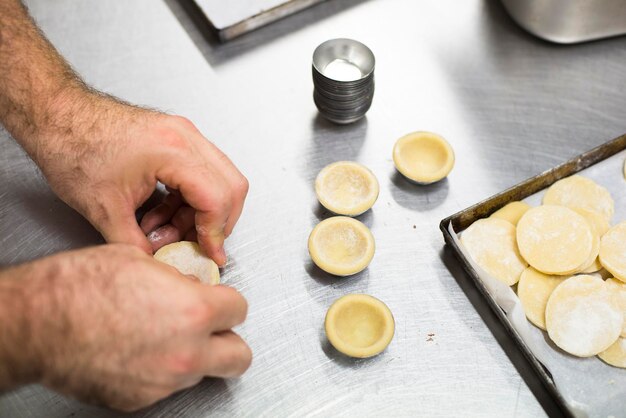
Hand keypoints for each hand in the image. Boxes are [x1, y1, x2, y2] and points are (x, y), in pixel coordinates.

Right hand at [8, 244, 250, 410]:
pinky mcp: (140, 400)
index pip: (239, 310)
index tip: (219, 301)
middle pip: (238, 355)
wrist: (36, 324)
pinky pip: (167, 385)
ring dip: (193, 354)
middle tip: (213, 329)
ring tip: (163, 335)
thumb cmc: (79, 288)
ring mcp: (164, 381)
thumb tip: (191, 287)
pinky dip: (161, 370)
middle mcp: (186, 352)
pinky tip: (139, 350)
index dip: (228, 301)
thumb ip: (178, 279)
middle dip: (229, 339)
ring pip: (202, 371)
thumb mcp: (139, 261)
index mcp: (193, 311)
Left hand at [33, 90, 247, 264]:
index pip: (217, 199)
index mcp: (174, 151)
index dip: (216, 234)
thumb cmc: (72, 147)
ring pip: (218, 180)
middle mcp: (186, 138)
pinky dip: (188, 199)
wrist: (55, 116)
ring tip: (166, 232)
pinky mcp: (175, 138)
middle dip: (218, 223)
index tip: (211, 255)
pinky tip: (162, 215)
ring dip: (199, 213)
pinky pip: (200, 173)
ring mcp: (183, 135)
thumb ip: (135, 245)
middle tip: (199, 245)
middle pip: (231, 187)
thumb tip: (157, 264)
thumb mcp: (103, 209)